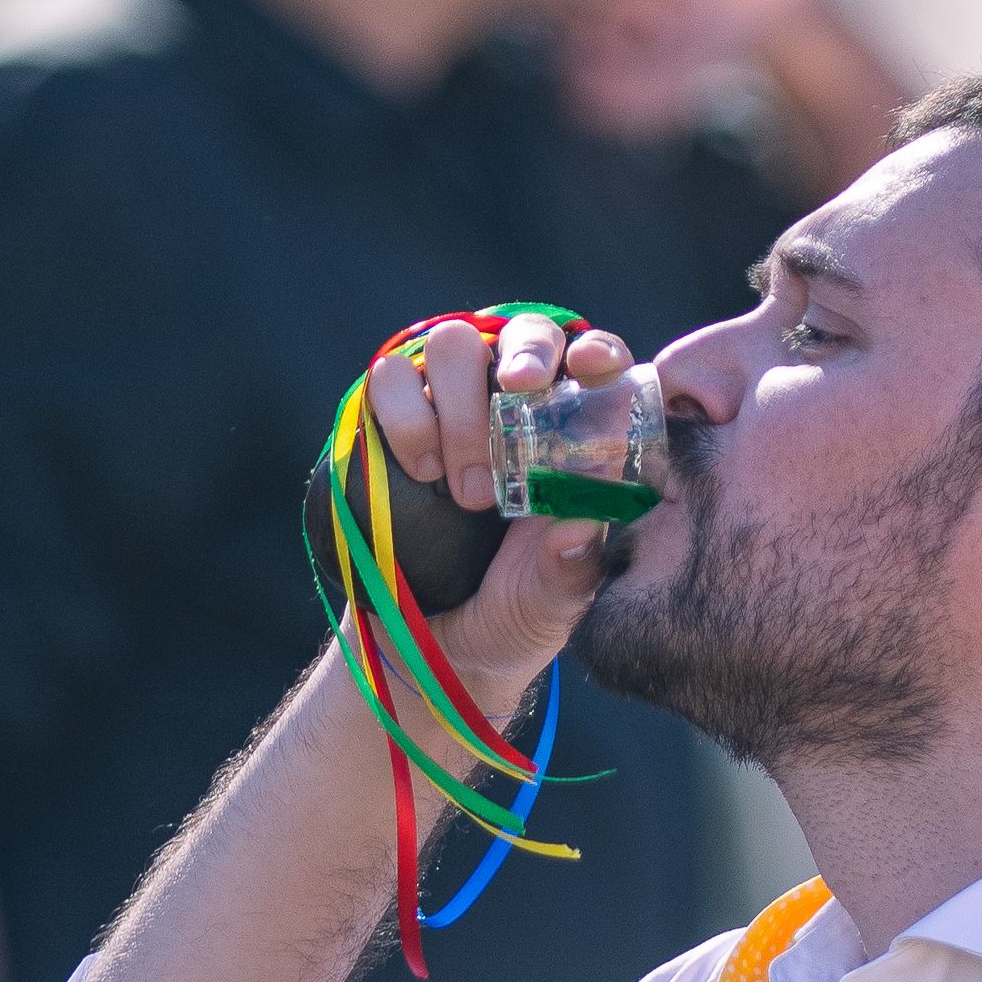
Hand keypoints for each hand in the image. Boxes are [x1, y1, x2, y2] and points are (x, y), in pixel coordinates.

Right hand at [364, 315, 633, 705]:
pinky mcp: (386, 419)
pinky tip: (421, 470)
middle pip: (526, 332)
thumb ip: (570, 569)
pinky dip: (406, 414)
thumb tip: (581, 525)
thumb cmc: (513, 614)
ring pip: (455, 345)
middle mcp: (512, 407)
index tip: (589, 369)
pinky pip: (391, 378)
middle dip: (526, 354)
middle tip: (520, 393)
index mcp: (573, 436)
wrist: (430, 649)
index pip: (593, 363)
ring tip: (468, 490)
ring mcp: (446, 406)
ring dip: (462, 406)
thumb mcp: (551, 603)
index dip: (595, 351)